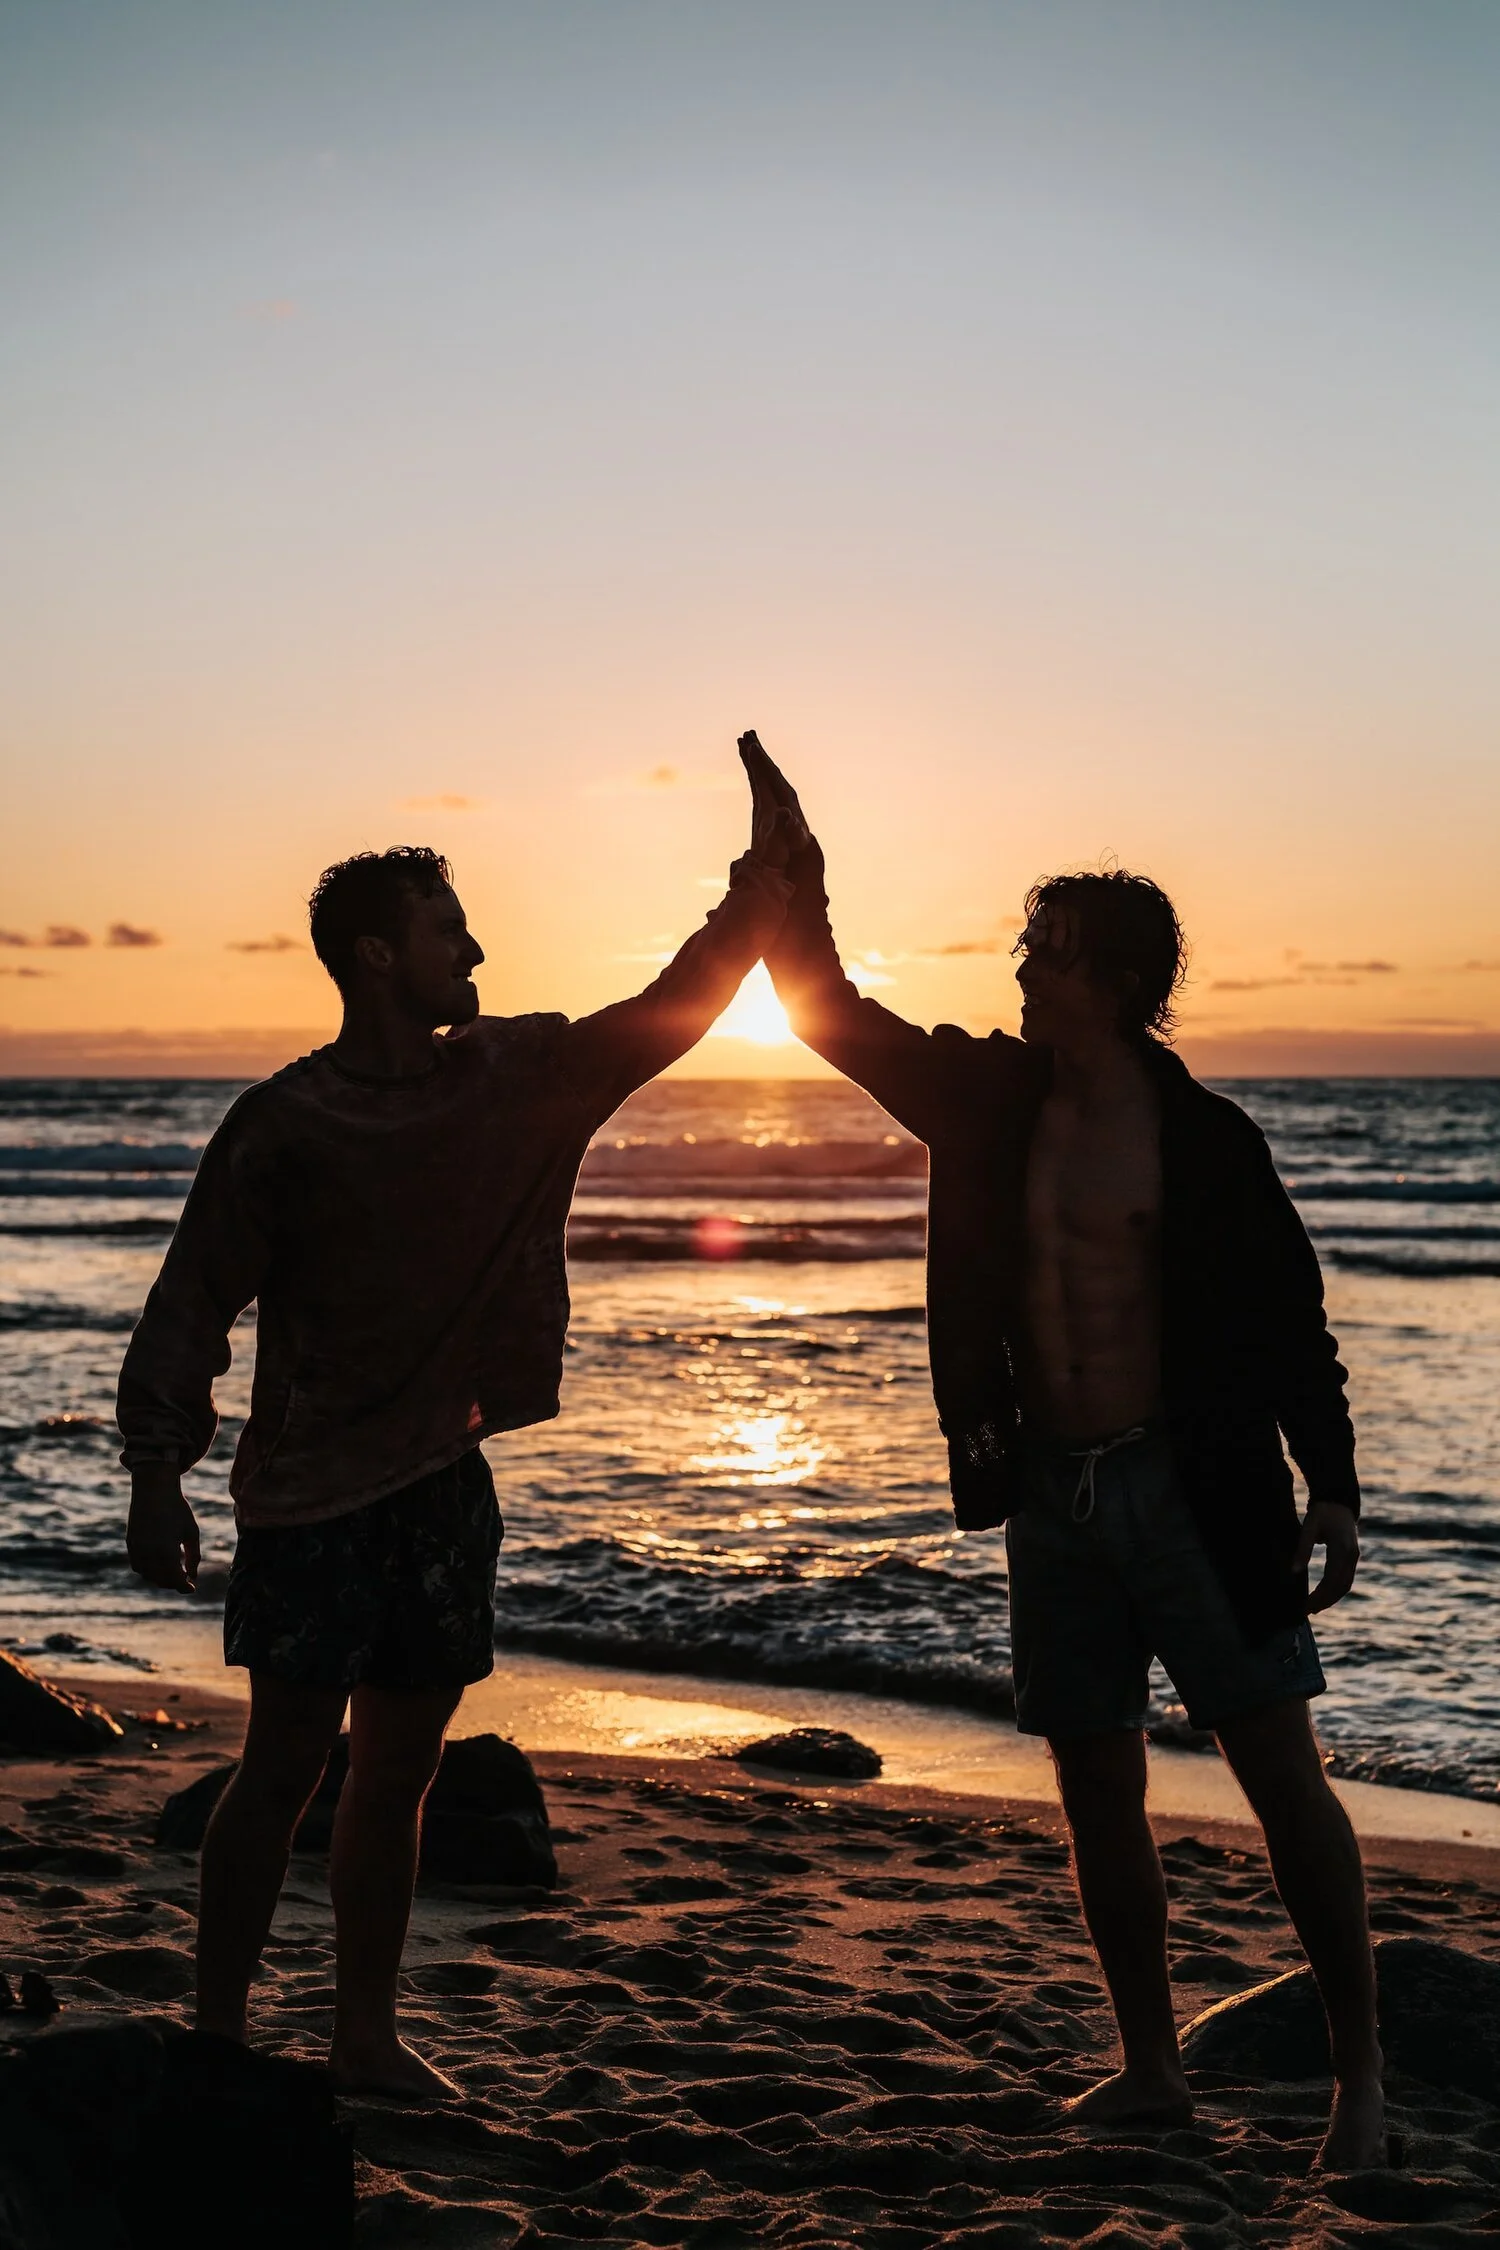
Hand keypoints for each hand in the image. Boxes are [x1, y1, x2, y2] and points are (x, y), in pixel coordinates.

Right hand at [127, 1465, 200, 1592]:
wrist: (153, 1489)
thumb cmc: (177, 1509)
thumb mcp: (191, 1532)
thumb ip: (193, 1556)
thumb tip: (193, 1577)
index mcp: (166, 1551)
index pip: (175, 1580)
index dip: (184, 1587)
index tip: (192, 1589)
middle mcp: (148, 1553)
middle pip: (161, 1580)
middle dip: (174, 1583)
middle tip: (185, 1580)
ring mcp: (136, 1549)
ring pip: (147, 1575)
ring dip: (160, 1578)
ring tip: (173, 1572)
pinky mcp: (130, 1543)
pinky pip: (138, 1566)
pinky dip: (148, 1570)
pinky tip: (159, 1565)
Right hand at [739, 730, 810, 865]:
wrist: (801, 842)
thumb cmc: (796, 840)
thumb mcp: (794, 835)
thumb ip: (791, 826)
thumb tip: (787, 816)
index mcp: (786, 795)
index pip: (772, 775)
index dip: (762, 762)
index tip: (753, 747)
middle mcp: (783, 788)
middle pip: (769, 766)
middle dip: (758, 750)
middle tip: (747, 733)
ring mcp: (778, 789)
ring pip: (765, 767)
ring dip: (756, 752)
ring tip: (745, 737)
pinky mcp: (773, 792)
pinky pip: (761, 774)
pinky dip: (755, 763)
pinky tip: (748, 755)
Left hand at [1294, 1500, 1359, 1613]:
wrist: (1338, 1500)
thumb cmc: (1321, 1513)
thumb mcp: (1308, 1528)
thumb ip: (1302, 1549)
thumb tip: (1294, 1571)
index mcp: (1341, 1550)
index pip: (1331, 1581)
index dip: (1319, 1596)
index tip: (1305, 1606)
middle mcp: (1351, 1556)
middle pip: (1340, 1587)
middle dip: (1324, 1601)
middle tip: (1307, 1611)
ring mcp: (1354, 1557)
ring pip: (1345, 1585)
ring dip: (1331, 1598)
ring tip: (1314, 1607)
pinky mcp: (1352, 1557)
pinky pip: (1346, 1579)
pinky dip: (1336, 1590)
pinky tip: (1324, 1595)